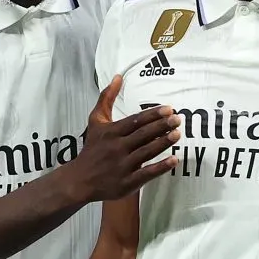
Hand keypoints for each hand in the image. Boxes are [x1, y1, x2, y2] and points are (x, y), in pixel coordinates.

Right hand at [69, 76, 180, 200]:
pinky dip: (160, 167)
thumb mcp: (96, 121)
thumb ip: (107, 98)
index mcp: (111, 132)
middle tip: (178, 119)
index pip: (135, 121)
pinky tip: (174, 160)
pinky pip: (146, 173)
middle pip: (143, 135)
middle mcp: (117, 148)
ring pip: (146, 152)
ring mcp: (122, 166)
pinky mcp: (127, 182)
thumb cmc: (92, 148)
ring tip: (177, 134)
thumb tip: (118, 76)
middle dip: (161, 126)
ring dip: (163, 143)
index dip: (153, 115)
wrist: (80, 180)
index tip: (169, 109)